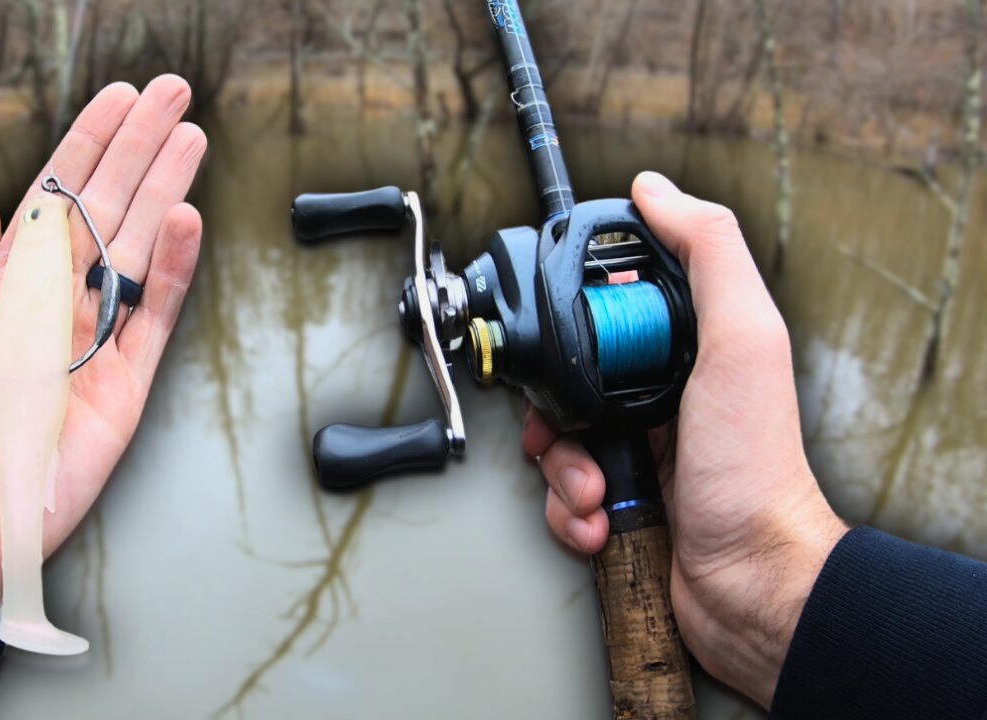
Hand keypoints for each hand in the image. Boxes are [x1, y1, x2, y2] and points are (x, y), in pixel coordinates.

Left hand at [0, 77, 205, 602]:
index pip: (50, 201)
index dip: (85, 147)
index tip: (114, 101)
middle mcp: (51, 311)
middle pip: (105, 212)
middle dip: (138, 149)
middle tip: (171, 96)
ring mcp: (91, 348)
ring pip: (137, 252)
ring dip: (164, 189)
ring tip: (189, 136)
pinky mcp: (122, 391)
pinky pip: (154, 320)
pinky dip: (174, 270)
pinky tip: (186, 218)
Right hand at [524, 172, 846, 706]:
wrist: (750, 581)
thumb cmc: (754, 469)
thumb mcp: (742, 339)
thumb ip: (707, 253)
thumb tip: (656, 188)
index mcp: (686, 351)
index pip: (602, 312)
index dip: (574, 323)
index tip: (568, 342)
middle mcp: (658, 398)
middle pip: (564, 380)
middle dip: (555, 413)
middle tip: (573, 429)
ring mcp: (635, 453)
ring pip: (553, 441)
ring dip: (562, 472)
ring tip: (598, 489)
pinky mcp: (616, 504)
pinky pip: (558, 497)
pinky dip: (569, 514)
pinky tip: (602, 522)